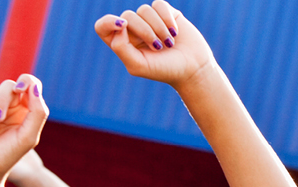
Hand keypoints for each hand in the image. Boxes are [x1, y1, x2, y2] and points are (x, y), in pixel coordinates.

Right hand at [0, 74, 47, 182]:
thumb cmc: (6, 157)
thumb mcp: (27, 137)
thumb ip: (37, 112)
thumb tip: (34, 87)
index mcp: (26, 113)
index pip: (30, 86)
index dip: (26, 82)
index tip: (20, 89)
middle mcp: (9, 109)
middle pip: (9, 86)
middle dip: (3, 99)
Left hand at [95, 1, 212, 89]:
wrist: (193, 69)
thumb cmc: (164, 70)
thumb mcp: (138, 65)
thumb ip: (121, 47)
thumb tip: (120, 25)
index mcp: (122, 42)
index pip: (103, 26)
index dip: (108, 22)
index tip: (123, 26)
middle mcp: (133, 29)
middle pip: (128, 16)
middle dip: (144, 31)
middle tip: (159, 47)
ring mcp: (150, 20)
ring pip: (144, 10)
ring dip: (159, 28)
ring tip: (169, 43)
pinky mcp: (166, 14)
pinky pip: (159, 5)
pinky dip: (166, 18)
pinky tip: (175, 32)